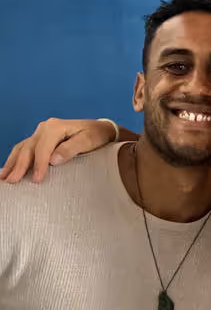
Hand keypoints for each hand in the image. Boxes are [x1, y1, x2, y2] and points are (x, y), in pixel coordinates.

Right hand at [0, 118, 115, 183]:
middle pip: (28, 148)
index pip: (42, 148)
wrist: (102, 128)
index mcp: (55, 127)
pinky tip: (8, 168)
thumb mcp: (89, 140)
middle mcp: (44, 128)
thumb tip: (53, 160)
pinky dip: (15, 158)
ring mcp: (41, 132)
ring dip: (12, 162)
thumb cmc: (97, 135)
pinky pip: (25, 148)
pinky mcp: (41, 138)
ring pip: (22, 147)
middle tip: (12, 182)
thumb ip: (71, 149)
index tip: (37, 180)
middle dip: (19, 166)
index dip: (39, 165)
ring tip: (3, 177)